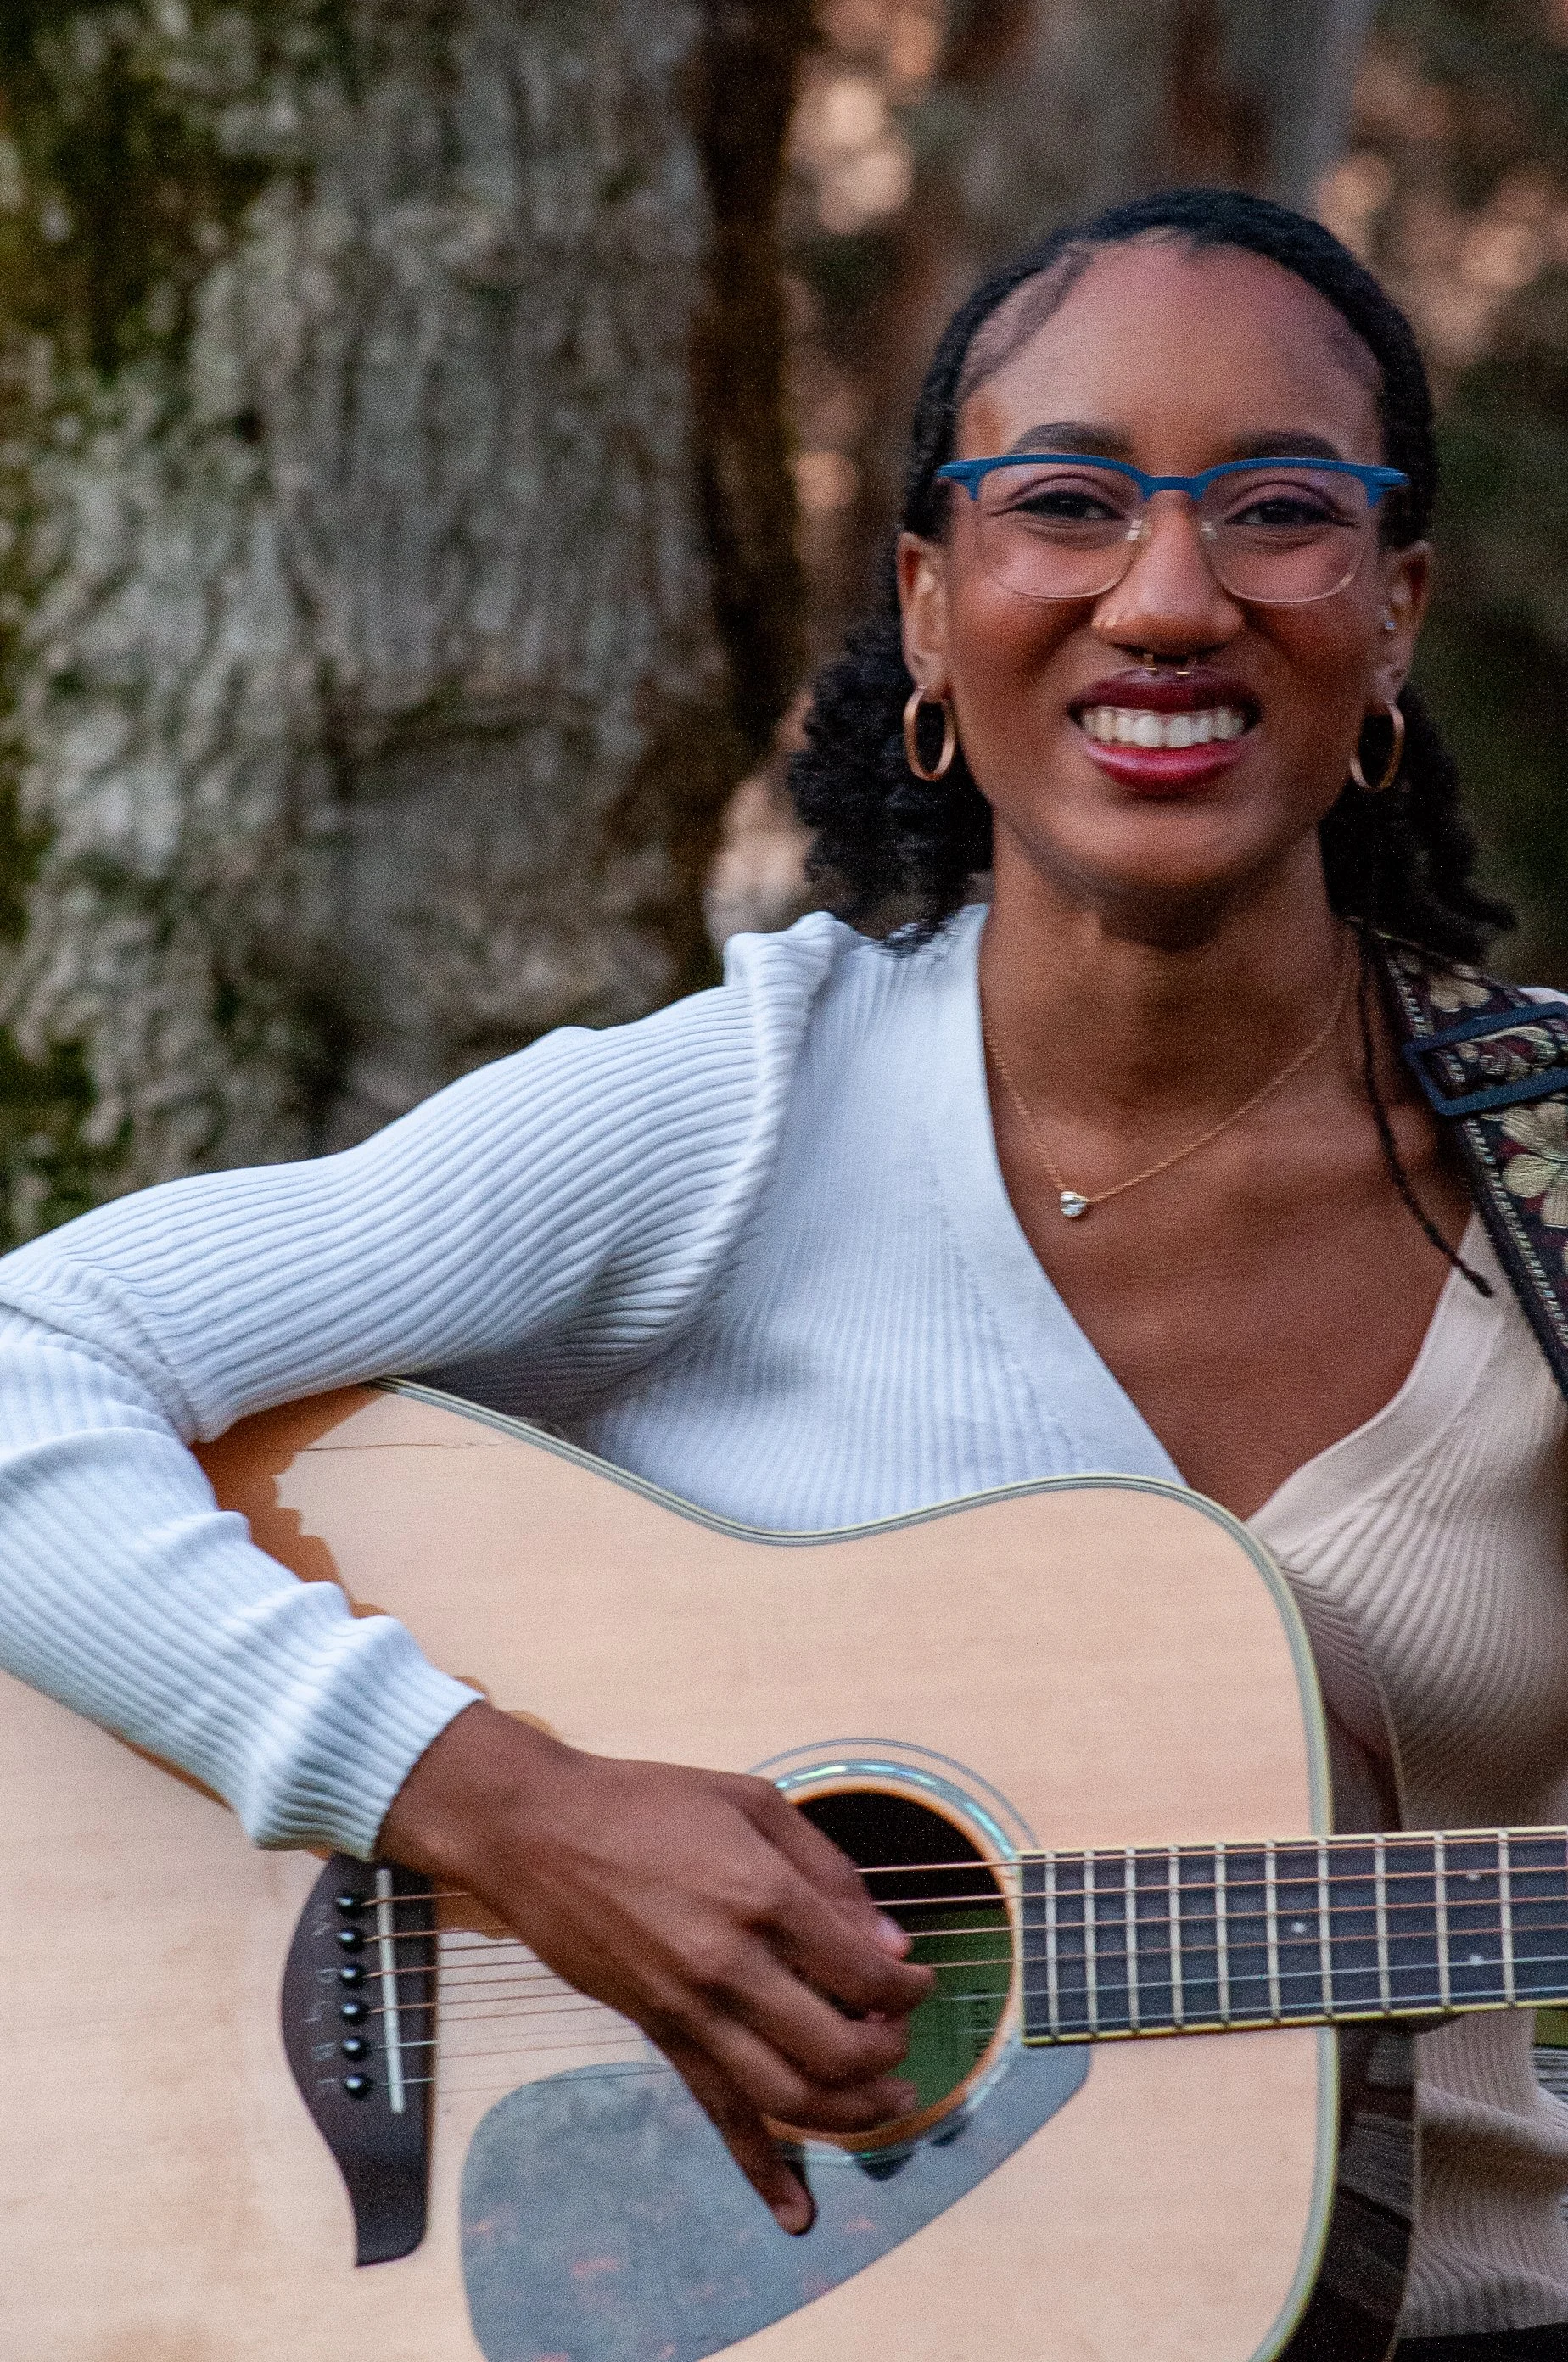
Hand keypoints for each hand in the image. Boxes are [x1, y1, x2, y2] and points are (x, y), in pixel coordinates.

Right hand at [378, 1702, 934, 2231]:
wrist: (540, 1831)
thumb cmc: (649, 1802)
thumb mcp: (754, 1803)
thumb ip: (829, 1870)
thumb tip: (888, 1944)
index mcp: (763, 1896)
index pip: (864, 1975)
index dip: (906, 1988)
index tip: (916, 1980)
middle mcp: (731, 1966)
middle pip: (838, 2049)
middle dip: (888, 2052)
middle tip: (898, 2034)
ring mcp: (691, 2010)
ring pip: (790, 2098)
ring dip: (853, 2114)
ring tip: (887, 2102)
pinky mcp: (660, 2035)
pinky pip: (718, 2114)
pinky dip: (760, 2170)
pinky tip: (795, 2212)